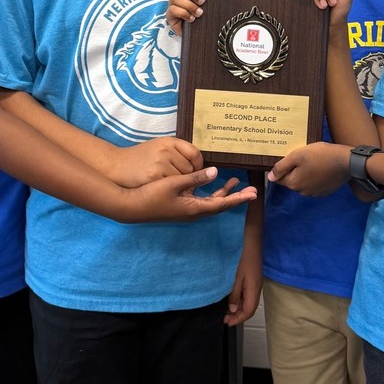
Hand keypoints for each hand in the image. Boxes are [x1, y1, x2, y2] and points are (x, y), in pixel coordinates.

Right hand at [111, 137, 203, 186]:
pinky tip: (163, 188)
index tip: (195, 170)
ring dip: (180, 184)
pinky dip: (171, 189)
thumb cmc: (141, 158)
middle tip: (180, 180)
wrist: (117, 165)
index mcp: (169, 141)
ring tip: (170, 184)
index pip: (195, 153)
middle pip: (190, 168)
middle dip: (188, 176)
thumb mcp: (160, 147)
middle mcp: (165, 150)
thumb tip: (201, 163)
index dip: (198, 164)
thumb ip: (178, 152)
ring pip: (182, 179)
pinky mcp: (153, 176)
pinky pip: (171, 186)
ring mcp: (159, 163)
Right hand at [123, 167, 256, 221]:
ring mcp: (187, 210)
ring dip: (224, 192)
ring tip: (235, 181)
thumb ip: (195, 178)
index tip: (252, 195)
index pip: (221, 204)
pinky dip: (210, 192)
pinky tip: (212, 181)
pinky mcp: (181, 207)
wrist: (131, 207)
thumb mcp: (174, 183)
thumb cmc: (151, 195)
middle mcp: (193, 212)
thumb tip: (214, 171)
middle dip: (235, 196)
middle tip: (252, 190)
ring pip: (211, 201)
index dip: (238, 198)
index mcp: (194, 208)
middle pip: (220, 204)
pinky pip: (202, 200)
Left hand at [224, 252, 261, 326]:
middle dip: (238, 315)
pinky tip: (231, 298)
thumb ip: (234, 294)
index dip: (238, 319)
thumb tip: (233, 310)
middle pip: (250, 307)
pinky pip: (247, 293)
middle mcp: (256, 287)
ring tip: (226, 310)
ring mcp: (255, 282)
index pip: (248, 311)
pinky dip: (240, 299)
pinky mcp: (252, 277)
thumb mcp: (235, 277)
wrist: (250, 238)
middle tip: (224, 318)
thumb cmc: (243, 255)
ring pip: (248, 301)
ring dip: (238, 308)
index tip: (226, 322)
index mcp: (253, 289)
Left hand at [267, 142, 350, 196]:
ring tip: (314, 161)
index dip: (283, 166)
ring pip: (304, 182)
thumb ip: (281, 167)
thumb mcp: (297, 155)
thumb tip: (270, 177)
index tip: (292, 157)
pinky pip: (314, 184)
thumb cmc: (321, 155)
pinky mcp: (325, 191)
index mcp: (294, 184)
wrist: (346, 161)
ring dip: (306, 173)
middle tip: (304, 156)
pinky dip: (316, 177)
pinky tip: (322, 167)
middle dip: (295, 169)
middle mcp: (303, 192)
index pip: (280, 178)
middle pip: (292, 180)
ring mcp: (315, 193)